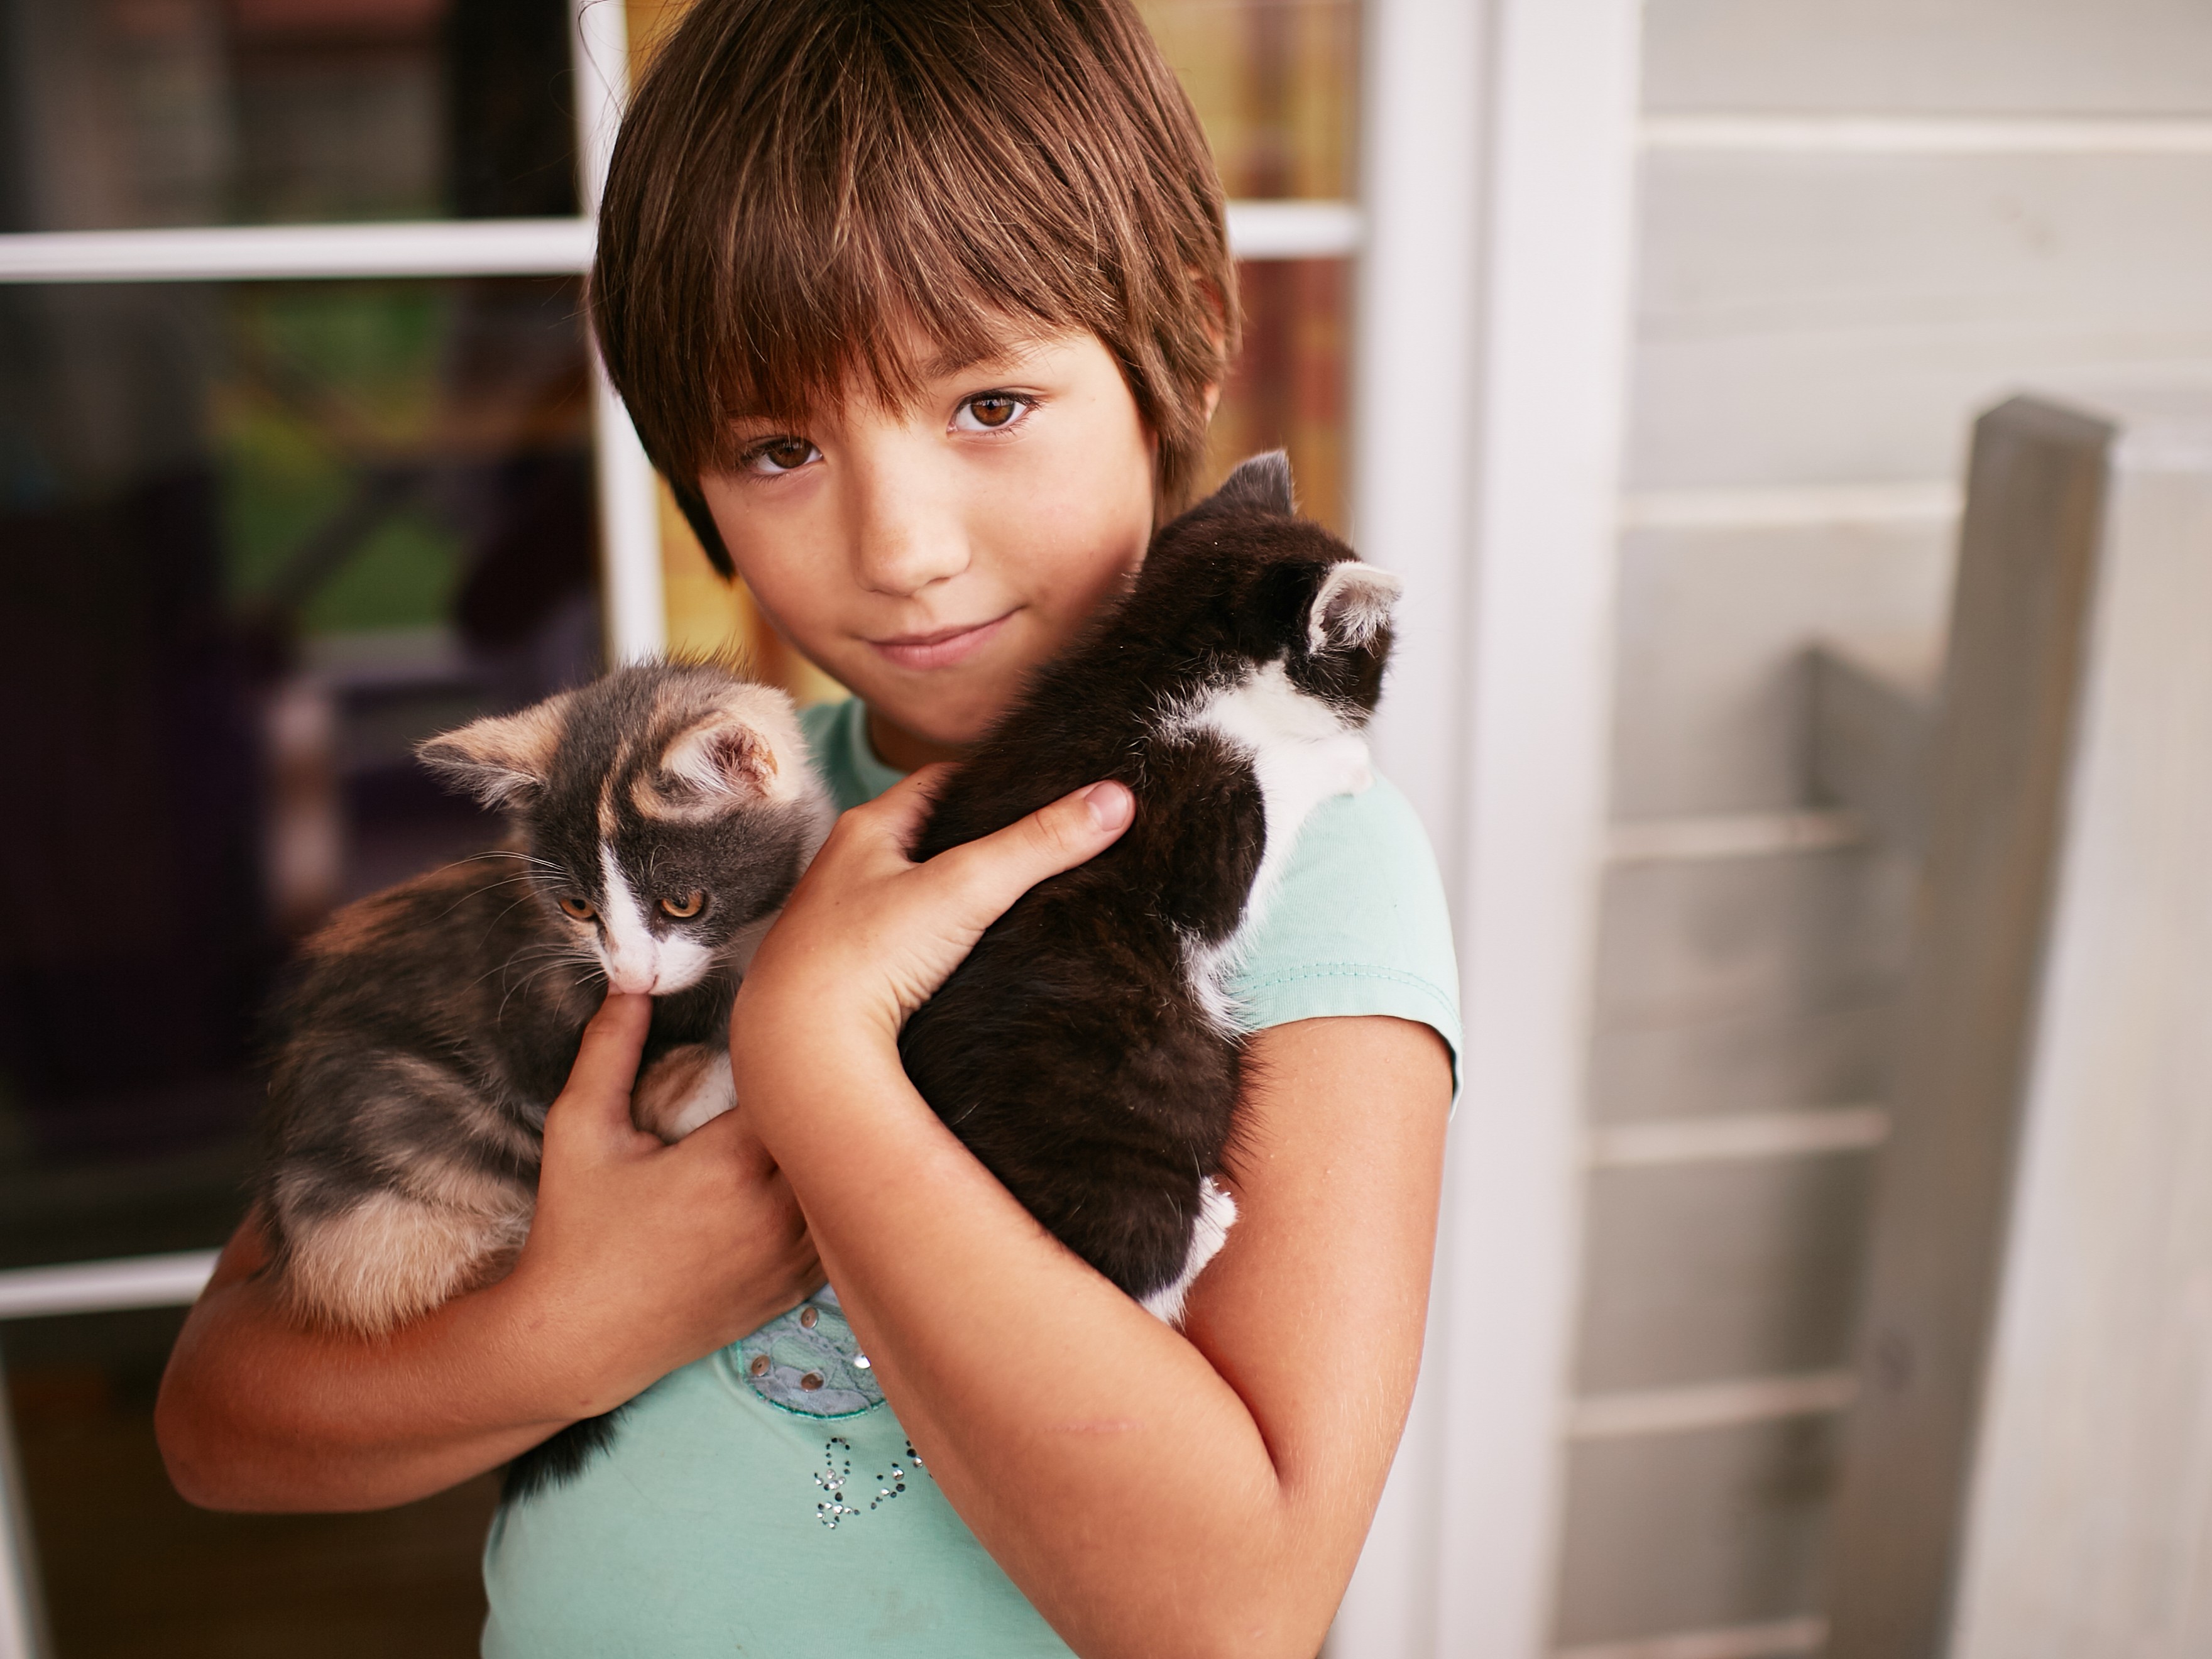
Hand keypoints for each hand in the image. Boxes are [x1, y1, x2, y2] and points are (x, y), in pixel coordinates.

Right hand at [508, 993, 821, 1414]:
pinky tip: (821, 1180)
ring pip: (850, 1188)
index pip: (798, 1088)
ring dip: (840, 1154)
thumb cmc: (573, 1232)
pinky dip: (837, 1206)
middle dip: (829, 1098)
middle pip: (838, 1133)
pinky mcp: (791, 1292)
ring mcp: (788, 1260)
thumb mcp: (579, 1130)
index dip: (800, 1057)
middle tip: (821, 1065)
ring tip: (827, 1118)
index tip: (786, 1037)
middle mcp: (773, 1214)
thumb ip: (609, 1050)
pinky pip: (840, 1237)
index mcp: (728, 1164)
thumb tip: (633, 981)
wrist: (573, 1342)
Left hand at [731, 770, 1134, 1051]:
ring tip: (1010, 905)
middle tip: (1036, 847)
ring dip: (951, 897)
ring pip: (909, 895)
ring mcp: (839, 926)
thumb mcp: (967, 888)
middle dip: (976, 842)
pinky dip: (932, 945)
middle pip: (925, 838)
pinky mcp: (841, 978)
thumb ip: (1040, 844)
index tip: (1036, 791)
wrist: (799, 1053)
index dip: (991, 784)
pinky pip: (897, 946)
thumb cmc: (865, 958)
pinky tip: (962, 965)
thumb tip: (1116, 799)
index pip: (939, 783)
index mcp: (865, 830)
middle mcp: (843, 871)